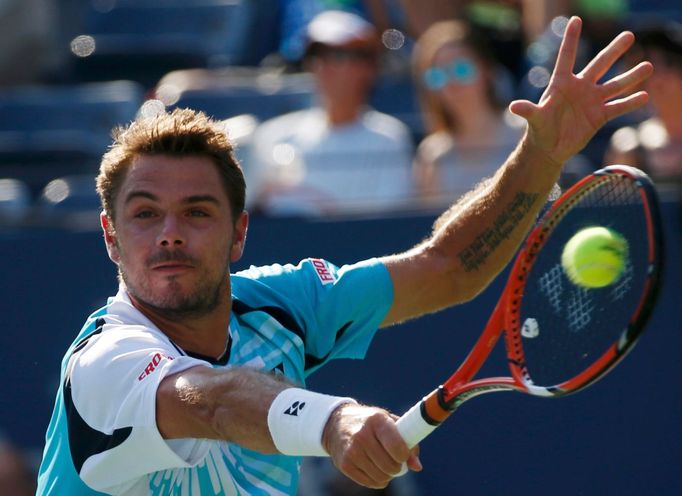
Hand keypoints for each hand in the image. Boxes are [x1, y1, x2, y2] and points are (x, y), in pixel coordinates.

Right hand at [322, 403, 421, 488]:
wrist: (337, 424)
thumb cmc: (370, 423)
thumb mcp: (389, 422)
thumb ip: (408, 441)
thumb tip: (417, 466)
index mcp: (377, 420)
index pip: (397, 447)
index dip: (404, 455)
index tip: (403, 454)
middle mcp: (362, 435)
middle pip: (391, 466)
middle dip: (397, 467)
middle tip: (394, 460)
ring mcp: (351, 451)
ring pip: (381, 477)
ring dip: (387, 475)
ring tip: (384, 463)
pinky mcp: (344, 464)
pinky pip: (370, 483)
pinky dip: (377, 480)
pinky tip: (373, 468)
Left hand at [510, 16, 652, 164]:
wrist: (549, 148)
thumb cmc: (539, 130)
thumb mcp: (535, 119)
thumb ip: (528, 111)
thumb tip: (514, 106)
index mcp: (562, 84)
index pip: (567, 57)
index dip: (571, 39)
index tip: (576, 20)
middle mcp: (580, 87)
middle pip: (600, 65)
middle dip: (614, 51)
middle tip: (629, 35)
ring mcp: (592, 100)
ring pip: (615, 85)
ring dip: (631, 77)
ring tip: (648, 66)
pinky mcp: (600, 116)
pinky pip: (618, 107)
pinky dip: (630, 103)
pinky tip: (644, 96)